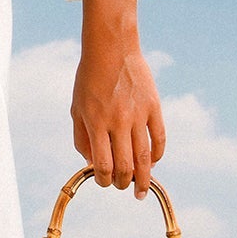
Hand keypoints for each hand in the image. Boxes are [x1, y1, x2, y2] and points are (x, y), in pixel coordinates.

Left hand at [71, 42, 164, 195]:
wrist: (111, 48)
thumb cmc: (89, 79)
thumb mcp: (77, 108)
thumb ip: (82, 138)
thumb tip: (92, 165)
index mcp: (96, 122)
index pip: (103, 164)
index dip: (103, 180)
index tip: (104, 181)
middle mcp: (118, 121)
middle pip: (125, 166)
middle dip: (123, 183)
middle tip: (122, 186)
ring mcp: (138, 114)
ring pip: (145, 157)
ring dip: (143, 178)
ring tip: (141, 189)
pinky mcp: (154, 106)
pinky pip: (160, 138)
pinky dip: (157, 155)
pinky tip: (153, 162)